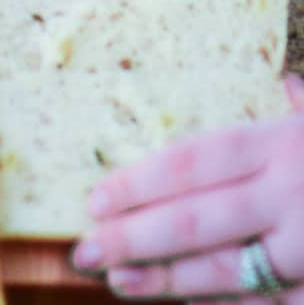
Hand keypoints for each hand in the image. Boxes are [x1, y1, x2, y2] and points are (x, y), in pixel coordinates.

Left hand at [72, 76, 303, 299]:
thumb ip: (302, 109)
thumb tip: (285, 84)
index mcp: (279, 145)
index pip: (195, 161)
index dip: (141, 181)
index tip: (95, 199)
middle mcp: (288, 195)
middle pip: (196, 219)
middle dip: (134, 237)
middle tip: (84, 249)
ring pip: (224, 268)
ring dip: (166, 278)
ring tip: (117, 280)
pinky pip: (267, 303)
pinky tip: (187, 300)